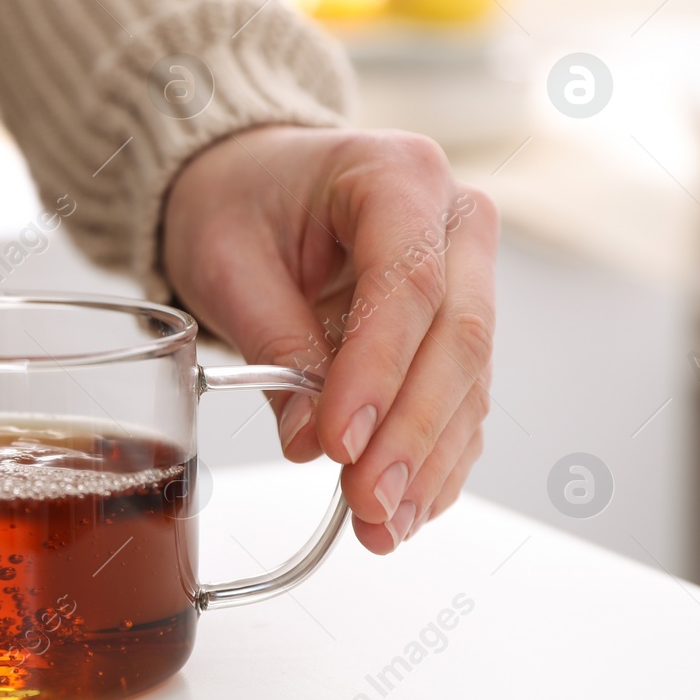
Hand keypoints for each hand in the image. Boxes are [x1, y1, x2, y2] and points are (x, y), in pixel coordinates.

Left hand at [162, 125, 497, 553]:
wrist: (253, 183)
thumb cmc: (238, 201)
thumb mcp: (229, 261)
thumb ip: (274, 344)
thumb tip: (310, 441)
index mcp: (398, 173)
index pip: (409, 283)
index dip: (380, 371)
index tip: (341, 441)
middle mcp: (454, 220)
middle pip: (457, 338)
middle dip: (411, 433)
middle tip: (366, 501)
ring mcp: (470, 274)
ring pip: (469, 382)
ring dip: (427, 463)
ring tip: (379, 525)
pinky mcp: (460, 327)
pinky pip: (462, 402)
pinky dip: (433, 461)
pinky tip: (404, 510)